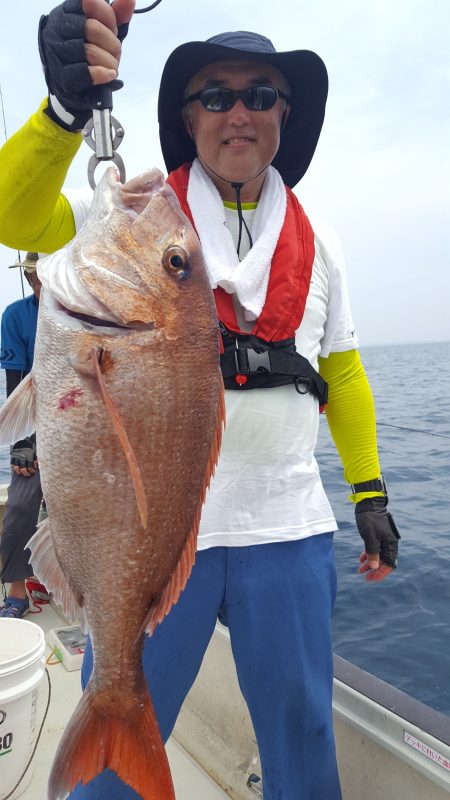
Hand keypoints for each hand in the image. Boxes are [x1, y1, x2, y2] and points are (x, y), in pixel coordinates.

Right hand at [10, 436, 38, 477]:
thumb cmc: (31, 447)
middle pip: (23, 469)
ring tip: (22, 474)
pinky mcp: (13, 456)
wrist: (24, 441)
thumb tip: (39, 464)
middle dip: (26, 473)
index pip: (30, 466)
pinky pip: (11, 464)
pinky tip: (17, 470)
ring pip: (16, 468)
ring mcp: (17, 457)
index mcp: (29, 456)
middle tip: (29, 475)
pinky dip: (14, 468)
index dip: (32, 470)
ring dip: (19, 472)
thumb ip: (37, 458)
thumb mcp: (36, 451)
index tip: (34, 472)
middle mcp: (22, 457)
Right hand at [38, 0, 135, 130]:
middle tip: (115, 52)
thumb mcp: (106, 30)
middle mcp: (57, 29)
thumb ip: (117, 14)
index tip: (112, 28)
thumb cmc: (91, 50)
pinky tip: (109, 74)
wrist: (75, 84)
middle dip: (111, 43)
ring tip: (111, 65)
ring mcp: (56, 52)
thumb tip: (129, 0)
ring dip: (109, 61)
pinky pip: (84, 73)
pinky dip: (101, 74)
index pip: (91, 3)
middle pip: (92, 28)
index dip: (108, 17)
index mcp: (67, 12)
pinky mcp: (61, 75)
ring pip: (89, 52)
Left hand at [355, 496, 399, 581]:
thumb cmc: (369, 519)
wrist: (368, 503)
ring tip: (360, 570)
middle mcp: (389, 543)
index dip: (381, 573)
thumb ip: (372, 552)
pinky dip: (368, 555)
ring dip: (370, 564)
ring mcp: (383, 539)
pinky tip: (360, 559)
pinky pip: (374, 549)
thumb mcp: (369, 536)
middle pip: (384, 561)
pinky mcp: (377, 535)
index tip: (372, 579)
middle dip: (374, 570)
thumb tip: (374, 567)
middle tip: (365, 577)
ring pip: (378, 556)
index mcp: (390, 544)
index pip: (389, 564)